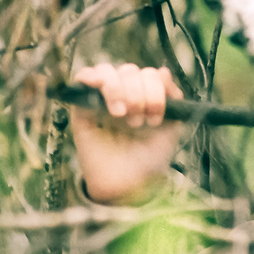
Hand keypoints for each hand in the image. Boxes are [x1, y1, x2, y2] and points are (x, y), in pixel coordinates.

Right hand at [70, 63, 183, 204]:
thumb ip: (172, 98)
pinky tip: (100, 92)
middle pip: (131, 71)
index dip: (157, 90)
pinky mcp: (81, 105)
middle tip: (139, 122)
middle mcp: (127, 92)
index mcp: (149, 95)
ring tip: (121, 115)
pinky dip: (92, 77)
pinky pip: (83, 77)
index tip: (156, 118)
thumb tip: (164, 71)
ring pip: (109, 71)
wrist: (127, 183)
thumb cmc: (150, 157)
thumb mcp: (171, 127)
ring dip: (118, 90)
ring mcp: (104, 97)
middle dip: (138, 95)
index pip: (153, 74)